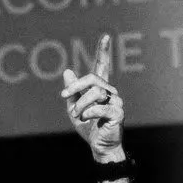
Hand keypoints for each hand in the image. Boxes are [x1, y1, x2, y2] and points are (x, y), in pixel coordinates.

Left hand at [61, 35, 124, 157]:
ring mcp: (116, 101)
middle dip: (75, 87)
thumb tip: (67, 72)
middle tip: (64, 97)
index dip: (104, 51)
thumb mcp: (74, 109)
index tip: (106, 36)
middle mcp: (110, 91)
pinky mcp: (118, 112)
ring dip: (80, 104)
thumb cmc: (88, 128)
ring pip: (94, 93)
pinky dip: (88, 112)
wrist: (99, 146)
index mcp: (100, 88)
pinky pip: (100, 106)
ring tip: (77, 115)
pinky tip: (85, 118)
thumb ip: (72, 92)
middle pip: (92, 79)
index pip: (103, 66)